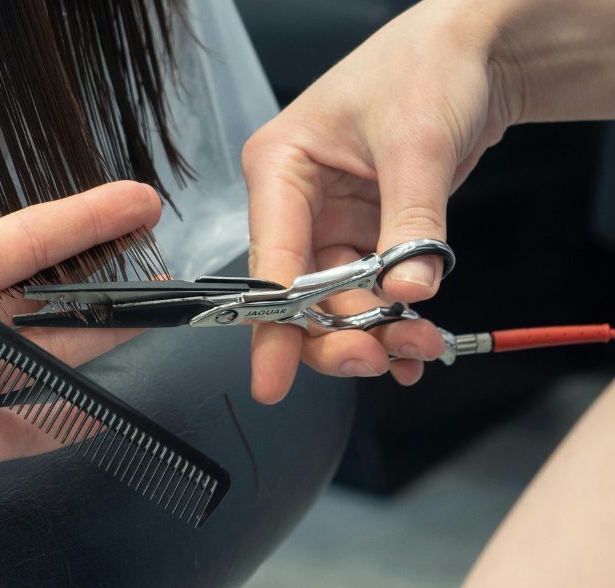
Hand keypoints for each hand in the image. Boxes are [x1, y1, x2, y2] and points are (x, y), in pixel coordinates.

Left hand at [0, 171, 160, 584]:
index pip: (19, 242)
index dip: (81, 220)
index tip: (137, 203)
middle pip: (39, 294)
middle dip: (97, 274)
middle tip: (156, 261)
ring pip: (45, 353)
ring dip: (94, 337)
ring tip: (148, 318)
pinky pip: (31, 423)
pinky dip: (66, 419)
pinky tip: (102, 411)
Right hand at [242, 0, 521, 402]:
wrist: (479, 47)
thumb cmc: (428, 65)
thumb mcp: (418, 146)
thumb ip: (411, 226)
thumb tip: (408, 293)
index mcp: (280, 166)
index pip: (270, 259)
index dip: (272, 324)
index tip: (271, 378)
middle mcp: (296, 198)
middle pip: (298, 293)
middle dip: (337, 333)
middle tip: (377, 358)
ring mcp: (330, 218)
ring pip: (335, 300)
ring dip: (374, 331)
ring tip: (417, 348)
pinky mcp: (365, 230)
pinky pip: (369, 290)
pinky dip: (392, 319)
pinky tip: (413, 342)